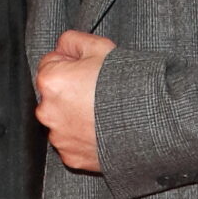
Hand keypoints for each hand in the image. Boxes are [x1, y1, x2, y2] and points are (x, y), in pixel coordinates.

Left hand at [35, 29, 115, 171]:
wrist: (149, 123)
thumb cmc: (126, 85)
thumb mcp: (101, 48)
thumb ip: (73, 41)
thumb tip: (63, 46)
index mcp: (51, 81)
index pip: (50, 64)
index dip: (72, 63)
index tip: (89, 70)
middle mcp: (48, 112)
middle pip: (54, 95)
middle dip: (71, 91)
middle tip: (99, 91)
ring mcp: (59, 137)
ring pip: (63, 120)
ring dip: (76, 116)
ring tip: (103, 112)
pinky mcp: (72, 157)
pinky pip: (73, 144)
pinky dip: (84, 138)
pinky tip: (102, 129)